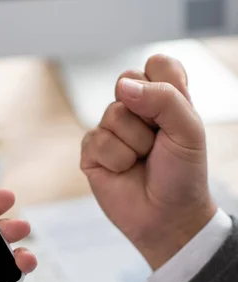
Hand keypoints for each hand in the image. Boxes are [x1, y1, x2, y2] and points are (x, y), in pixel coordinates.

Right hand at [81, 55, 216, 269]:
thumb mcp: (189, 130)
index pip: (156, 64)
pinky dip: (117, 160)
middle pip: (127, 82)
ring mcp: (110, 129)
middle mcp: (134, 109)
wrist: (168, 217)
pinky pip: (97, 140)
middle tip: (157, 141)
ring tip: (142, 161)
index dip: (165, 86)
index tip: (174, 116)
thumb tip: (124, 87)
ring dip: (135, 143)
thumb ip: (164, 98)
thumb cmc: (182, 175)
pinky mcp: (92, 152)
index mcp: (163, 98)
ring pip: (113, 114)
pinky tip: (125, 171)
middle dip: (147, 116)